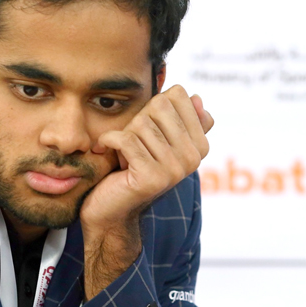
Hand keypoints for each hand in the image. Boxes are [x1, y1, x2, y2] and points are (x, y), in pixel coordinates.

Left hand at [80, 86, 212, 298]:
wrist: (112, 210)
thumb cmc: (131, 169)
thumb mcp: (157, 139)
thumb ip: (179, 120)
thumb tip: (196, 98)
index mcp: (200, 145)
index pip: (178, 95)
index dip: (153, 107)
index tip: (148, 130)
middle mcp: (193, 157)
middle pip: (159, 106)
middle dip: (138, 120)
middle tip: (134, 143)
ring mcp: (175, 169)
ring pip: (141, 124)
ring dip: (123, 135)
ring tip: (125, 155)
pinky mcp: (152, 177)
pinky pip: (126, 139)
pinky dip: (108, 142)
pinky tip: (106, 151)